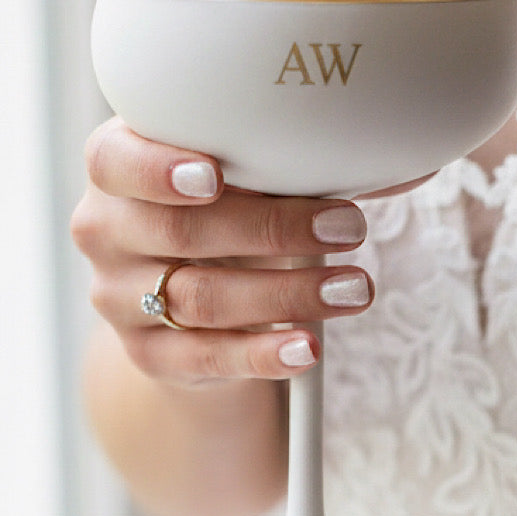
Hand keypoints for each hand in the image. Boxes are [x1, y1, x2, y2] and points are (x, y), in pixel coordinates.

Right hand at [71, 117, 372, 385]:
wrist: (190, 301)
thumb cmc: (225, 213)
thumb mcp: (246, 179)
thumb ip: (298, 161)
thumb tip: (411, 157)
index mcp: (116, 167)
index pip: (116, 161)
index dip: (159, 169)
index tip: (213, 175)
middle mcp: (105, 230)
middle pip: (181, 232)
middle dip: (273, 228)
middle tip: (347, 226)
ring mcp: (119, 297)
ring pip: (201, 297)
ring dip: (287, 293)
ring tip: (352, 288)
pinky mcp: (149, 354)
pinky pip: (206, 357)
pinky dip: (264, 353)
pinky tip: (308, 346)